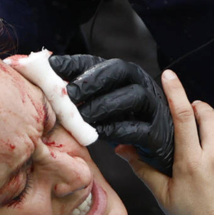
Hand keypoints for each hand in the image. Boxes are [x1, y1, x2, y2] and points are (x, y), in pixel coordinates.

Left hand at [48, 54, 174, 174]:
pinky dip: (118, 130)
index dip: (76, 62)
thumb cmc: (129, 126)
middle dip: (93, 79)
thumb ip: (85, 99)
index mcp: (127, 76)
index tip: (53, 64)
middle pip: (120, 70)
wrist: (163, 152)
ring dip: (105, 105)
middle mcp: (143, 84)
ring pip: (133, 96)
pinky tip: (100, 133)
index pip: (99, 61)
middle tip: (70, 93)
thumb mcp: (106, 109)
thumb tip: (51, 88)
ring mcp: (155, 107)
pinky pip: (139, 127)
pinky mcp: (159, 132)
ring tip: (83, 117)